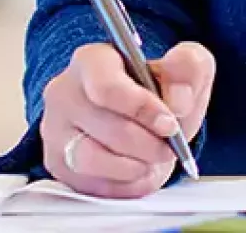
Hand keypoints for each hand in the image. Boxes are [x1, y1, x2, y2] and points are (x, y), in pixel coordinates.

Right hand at [39, 41, 215, 198]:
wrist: (138, 123)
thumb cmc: (153, 94)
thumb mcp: (183, 69)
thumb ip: (189, 67)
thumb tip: (179, 97)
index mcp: (92, 60)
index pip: (106, 87)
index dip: (142, 109)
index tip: (170, 124)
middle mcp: (64, 91)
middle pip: (108, 128)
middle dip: (149, 144)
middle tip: (168, 147)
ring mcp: (56, 129)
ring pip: (93, 159)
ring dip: (134, 166)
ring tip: (150, 159)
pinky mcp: (57, 163)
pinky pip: (90, 184)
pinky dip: (122, 184)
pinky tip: (135, 170)